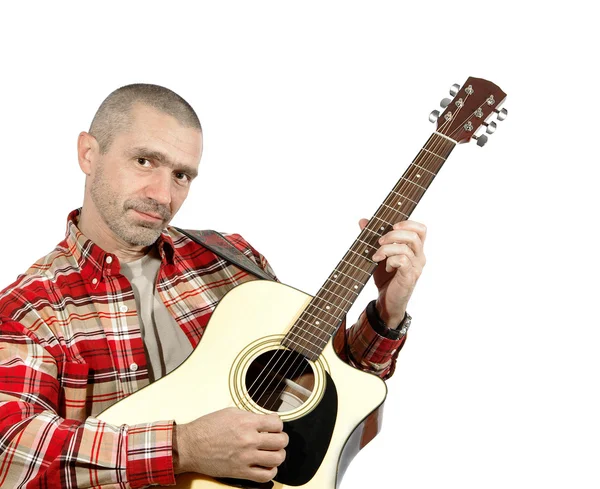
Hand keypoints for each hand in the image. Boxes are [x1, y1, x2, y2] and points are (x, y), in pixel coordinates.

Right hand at [174, 407, 288, 482]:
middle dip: (281, 439)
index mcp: (247, 422)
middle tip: (276, 438)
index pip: (277, 423)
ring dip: (279, 454)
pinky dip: (271, 471)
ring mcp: (246, 457)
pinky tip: (267, 465)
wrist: (190, 446)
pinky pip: (265, 475)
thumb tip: (268, 419)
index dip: (278, 424)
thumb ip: (251, 415)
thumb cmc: (207, 427)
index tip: (274, 425)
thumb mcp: (231, 412)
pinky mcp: (241, 471)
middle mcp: (249, 440)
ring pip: (277, 458)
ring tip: (273, 452)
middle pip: (281, 441)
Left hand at [359, 218, 426, 326]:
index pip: (421, 229)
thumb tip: (363, 221)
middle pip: (414, 235)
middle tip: (378, 242)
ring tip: (376, 257)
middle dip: (392, 235)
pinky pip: (402, 260)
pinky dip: (390, 261)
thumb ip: (372, 237)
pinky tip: (386, 268)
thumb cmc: (385, 278)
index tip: (392, 226)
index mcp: (414, 249)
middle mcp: (419, 257)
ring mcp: (416, 267)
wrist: (386, 301)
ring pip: (406, 247)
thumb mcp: (378, 254)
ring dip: (386, 249)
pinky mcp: (410, 276)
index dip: (408, 223)